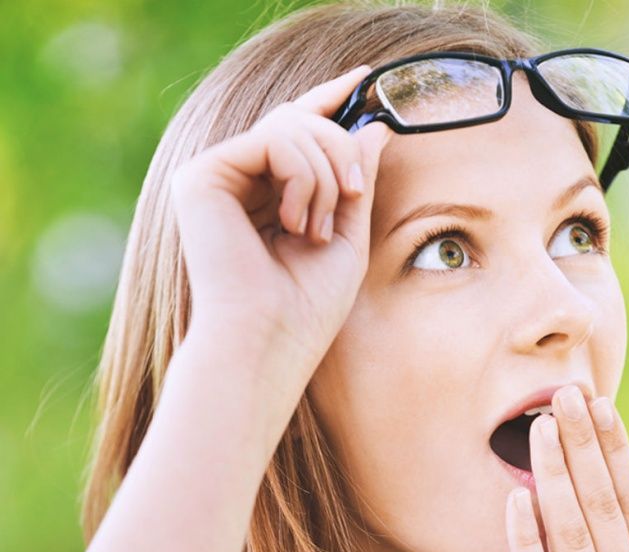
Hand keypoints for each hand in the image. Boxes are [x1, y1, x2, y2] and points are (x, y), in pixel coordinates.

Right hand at [170, 65, 390, 382]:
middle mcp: (233, 179)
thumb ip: (357, 180)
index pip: (295, 129)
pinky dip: (305, 177)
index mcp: (262, 193)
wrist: (269, 342)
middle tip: (355, 195)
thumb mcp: (348, 234)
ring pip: (291, 124)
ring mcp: (214, 175)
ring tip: (319, 228)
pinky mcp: (201, 176)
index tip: (364, 78)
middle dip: (342, 150)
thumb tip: (374, 126)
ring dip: (329, 174)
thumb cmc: (306, 306)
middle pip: (300, 121)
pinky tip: (296, 221)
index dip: (327, 98)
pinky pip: (275, 139)